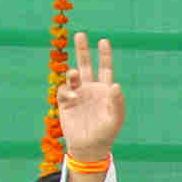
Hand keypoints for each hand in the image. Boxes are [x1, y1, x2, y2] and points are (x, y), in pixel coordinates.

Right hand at [51, 32, 124, 165]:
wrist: (89, 146)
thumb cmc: (106, 132)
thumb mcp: (115, 118)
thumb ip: (116, 102)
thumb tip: (116, 85)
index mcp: (105, 90)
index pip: (105, 69)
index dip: (105, 55)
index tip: (103, 41)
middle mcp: (91, 88)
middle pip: (86, 65)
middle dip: (83, 50)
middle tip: (81, 34)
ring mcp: (78, 94)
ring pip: (73, 76)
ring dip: (73, 72)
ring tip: (75, 73)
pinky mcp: (65, 102)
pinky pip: (64, 91)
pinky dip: (67, 91)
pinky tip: (73, 98)